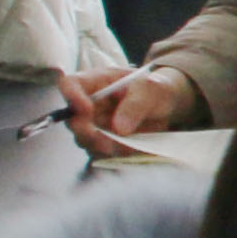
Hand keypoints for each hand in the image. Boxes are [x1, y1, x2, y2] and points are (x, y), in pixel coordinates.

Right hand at [62, 62, 187, 146]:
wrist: (166, 104)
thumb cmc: (154, 89)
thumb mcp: (151, 89)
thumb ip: (136, 105)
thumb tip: (119, 128)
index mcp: (97, 82)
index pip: (70, 84)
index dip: (72, 97)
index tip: (86, 110)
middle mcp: (90, 104)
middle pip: (73, 120)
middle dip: (87, 133)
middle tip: (106, 141)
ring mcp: (95, 125)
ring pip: (85, 141)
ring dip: (103, 147)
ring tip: (128, 145)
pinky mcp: (104, 142)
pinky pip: (101, 153)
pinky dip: (114, 155)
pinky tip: (132, 149)